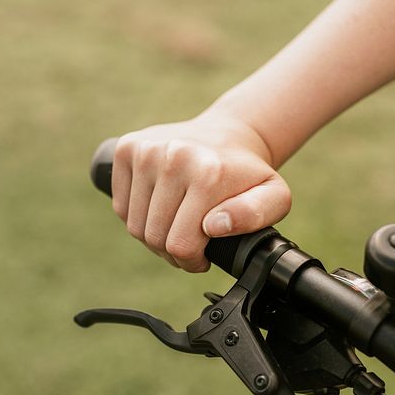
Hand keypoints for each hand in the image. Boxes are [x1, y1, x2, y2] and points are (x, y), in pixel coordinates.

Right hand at [111, 115, 291, 271]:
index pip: (180, 244)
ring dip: (153, 235)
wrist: (229, 134)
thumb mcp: (274, 197)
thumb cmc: (248, 174)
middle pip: (154, 237)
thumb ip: (255, 215)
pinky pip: (121, 206)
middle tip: (190, 242)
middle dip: (172, 252)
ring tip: (176, 225)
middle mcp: (172, 156)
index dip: (191, 261)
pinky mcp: (126, 148)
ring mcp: (145, 150)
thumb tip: (214, 225)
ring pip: (134, 225)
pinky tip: (159, 207)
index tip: (203, 255)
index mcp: (207, 173)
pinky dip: (137, 215)